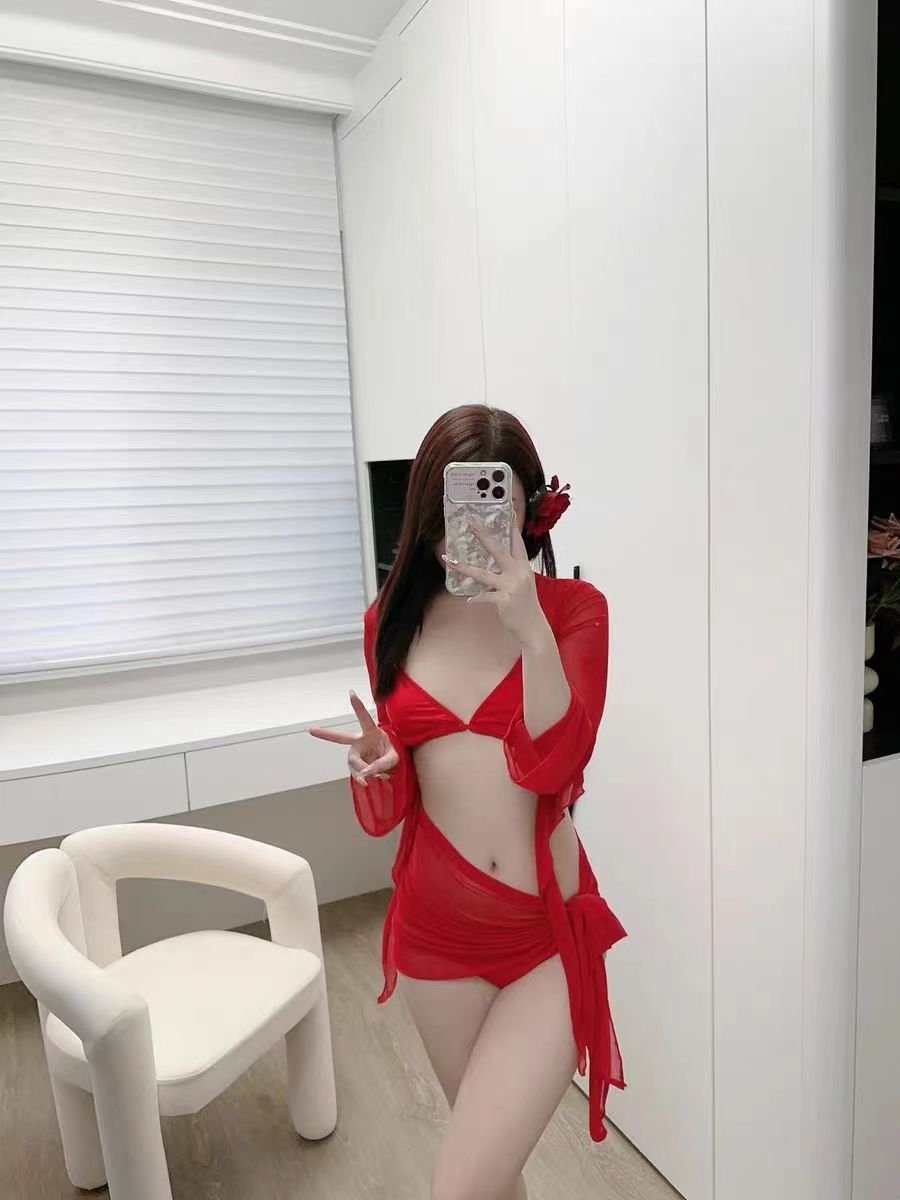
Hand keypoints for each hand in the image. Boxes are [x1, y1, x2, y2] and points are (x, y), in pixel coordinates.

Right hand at [307, 690, 398, 786]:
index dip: (358, 706)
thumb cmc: (389, 753)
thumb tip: (367, 773)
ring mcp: (354, 752)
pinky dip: (363, 778)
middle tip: (310, 730)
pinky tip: (371, 780)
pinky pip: (355, 773)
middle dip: (325, 733)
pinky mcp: (353, 764)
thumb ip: (382, 763)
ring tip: (380, 775)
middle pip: (340, 737)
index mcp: (371, 732)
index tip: (351, 693)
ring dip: (365, 771)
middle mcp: (359, 740)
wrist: (388, 763)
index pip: (364, 718)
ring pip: (353, 763)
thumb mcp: (392, 758)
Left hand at [441, 514, 551, 647]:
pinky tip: (469, 600)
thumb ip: (512, 569)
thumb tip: (498, 559)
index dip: (512, 526)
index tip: (508, 510)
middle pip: (497, 550)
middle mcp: (518, 573)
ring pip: (483, 574)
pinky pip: (485, 597)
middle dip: (483, 536)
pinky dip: (477, 598)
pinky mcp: (505, 600)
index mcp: (523, 566)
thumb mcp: (522, 582)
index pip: (516, 542)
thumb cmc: (524, 603)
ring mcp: (512, 586)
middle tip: (470, 523)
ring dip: (464, 567)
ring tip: (449, 561)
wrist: (533, 626)